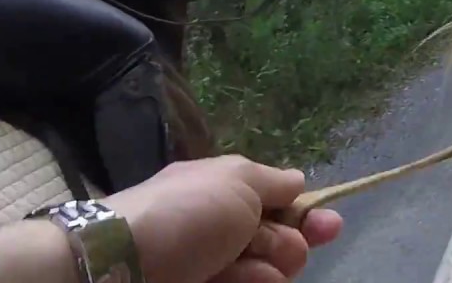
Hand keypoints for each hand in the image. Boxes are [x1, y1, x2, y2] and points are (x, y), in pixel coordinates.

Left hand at [103, 155, 342, 282]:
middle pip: (282, 245)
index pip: (283, 205)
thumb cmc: (186, 214)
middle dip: (283, 247)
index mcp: (228, 193)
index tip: (331, 227)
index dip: (311, 217)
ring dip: (263, 273)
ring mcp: (215, 269)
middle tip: (255, 245)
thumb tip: (299, 181)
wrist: (120, 266)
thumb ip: (275, 182)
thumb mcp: (237, 179)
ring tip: (234, 272)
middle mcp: (224, 231)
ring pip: (268, 276)